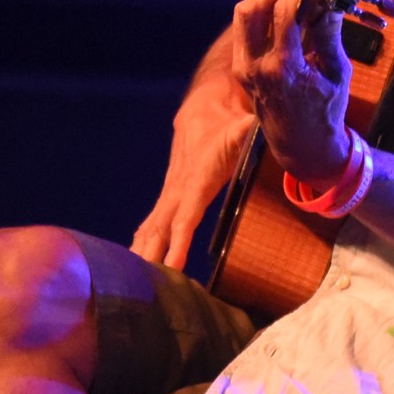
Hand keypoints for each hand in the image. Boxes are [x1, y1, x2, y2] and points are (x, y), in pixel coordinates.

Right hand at [131, 48, 255, 268]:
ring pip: (152, 227)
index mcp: (197, 178)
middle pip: (161, 229)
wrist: (207, 104)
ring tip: (133, 284)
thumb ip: (252, 129)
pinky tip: (136, 259)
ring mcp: (171, 190)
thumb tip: (260, 126)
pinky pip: (153, 221)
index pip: (185, 216)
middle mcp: (178, 187)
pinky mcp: (171, 192)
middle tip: (145, 289)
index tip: (173, 266)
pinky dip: (143, 241)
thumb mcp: (244, 124)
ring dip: (142, 253)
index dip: (179, 241)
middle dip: (152, 257)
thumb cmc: (230, 119)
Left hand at [228, 0, 353, 186]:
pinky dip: (262, 17)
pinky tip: (284, 19)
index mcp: (284, 68)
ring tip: (290, 1)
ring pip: (243, 17)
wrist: (303, 147)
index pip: (283, 11)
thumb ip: (328, 34)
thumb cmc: (325, 113)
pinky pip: (245, 32)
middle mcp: (256, 67)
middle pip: (250, 9)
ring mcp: (244, 69)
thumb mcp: (337, 73)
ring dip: (264, 1)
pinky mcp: (241, 70)